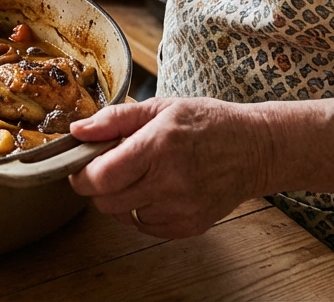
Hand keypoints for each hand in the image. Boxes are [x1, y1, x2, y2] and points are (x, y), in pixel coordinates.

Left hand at [67, 98, 271, 238]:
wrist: (256, 149)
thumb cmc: (207, 123)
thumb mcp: (160, 107)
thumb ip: (114, 119)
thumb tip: (77, 131)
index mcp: (158, 147)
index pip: (101, 177)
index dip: (82, 176)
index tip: (81, 167)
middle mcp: (170, 182)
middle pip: (107, 202)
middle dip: (98, 188)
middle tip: (108, 170)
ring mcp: (182, 208)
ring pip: (124, 216)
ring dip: (122, 199)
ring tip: (141, 177)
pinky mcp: (191, 226)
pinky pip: (146, 227)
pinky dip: (143, 212)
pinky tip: (157, 191)